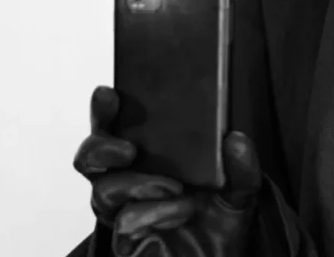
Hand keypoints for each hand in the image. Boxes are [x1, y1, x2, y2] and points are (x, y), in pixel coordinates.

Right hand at [73, 86, 262, 256]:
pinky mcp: (124, 239)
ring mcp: (122, 210)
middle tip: (129, 149)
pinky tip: (181, 210)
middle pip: (91, 156)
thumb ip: (242, 167)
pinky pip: (124, 220)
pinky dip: (154, 213)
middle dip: (102, 147)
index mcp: (148, 157)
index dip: (104, 110)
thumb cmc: (217, 221)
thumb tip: (235, 138)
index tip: (108, 94)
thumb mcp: (240, 190)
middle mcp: (127, 180)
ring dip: (140, 184)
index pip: (115, 127)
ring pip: (104, 189)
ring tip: (174, 188)